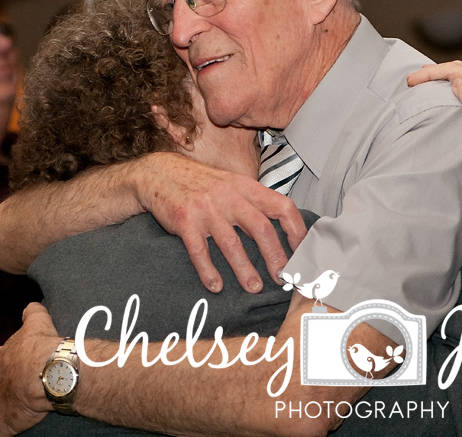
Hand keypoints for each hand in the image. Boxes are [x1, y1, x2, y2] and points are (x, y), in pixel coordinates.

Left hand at [0, 303, 59, 436]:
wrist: (47, 372)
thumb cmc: (41, 347)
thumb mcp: (37, 322)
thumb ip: (32, 313)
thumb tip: (32, 306)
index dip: (11, 365)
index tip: (23, 367)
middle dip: (3, 387)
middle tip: (22, 388)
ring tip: (15, 407)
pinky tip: (9, 426)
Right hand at [138, 153, 307, 293]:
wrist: (159, 173)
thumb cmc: (200, 183)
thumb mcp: (231, 183)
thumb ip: (253, 201)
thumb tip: (283, 227)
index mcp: (245, 186)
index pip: (281, 206)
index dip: (296, 229)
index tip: (302, 251)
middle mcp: (228, 196)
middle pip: (260, 228)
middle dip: (275, 256)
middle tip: (282, 277)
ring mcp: (206, 209)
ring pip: (231, 244)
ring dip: (244, 269)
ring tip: (254, 288)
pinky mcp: (184, 221)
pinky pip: (199, 251)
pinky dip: (208, 271)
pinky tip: (216, 286)